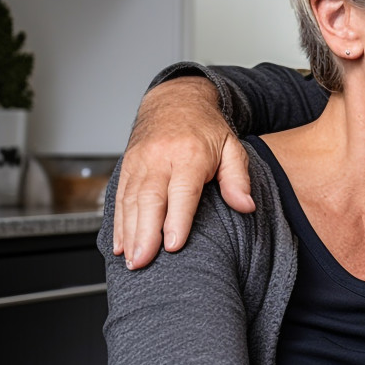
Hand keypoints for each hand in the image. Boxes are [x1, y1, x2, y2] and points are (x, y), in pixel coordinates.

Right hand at [113, 76, 254, 268]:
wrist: (175, 102)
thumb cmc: (207, 129)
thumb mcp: (232, 147)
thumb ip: (238, 178)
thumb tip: (246, 206)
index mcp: (189, 154)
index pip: (182, 191)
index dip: (176, 220)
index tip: (173, 246)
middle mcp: (160, 158)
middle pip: (149, 199)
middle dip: (144, 234)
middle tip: (143, 262)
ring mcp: (139, 162)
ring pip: (130, 201)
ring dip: (128, 233)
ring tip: (132, 261)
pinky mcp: (127, 166)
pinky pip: (119, 197)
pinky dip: (118, 223)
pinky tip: (120, 245)